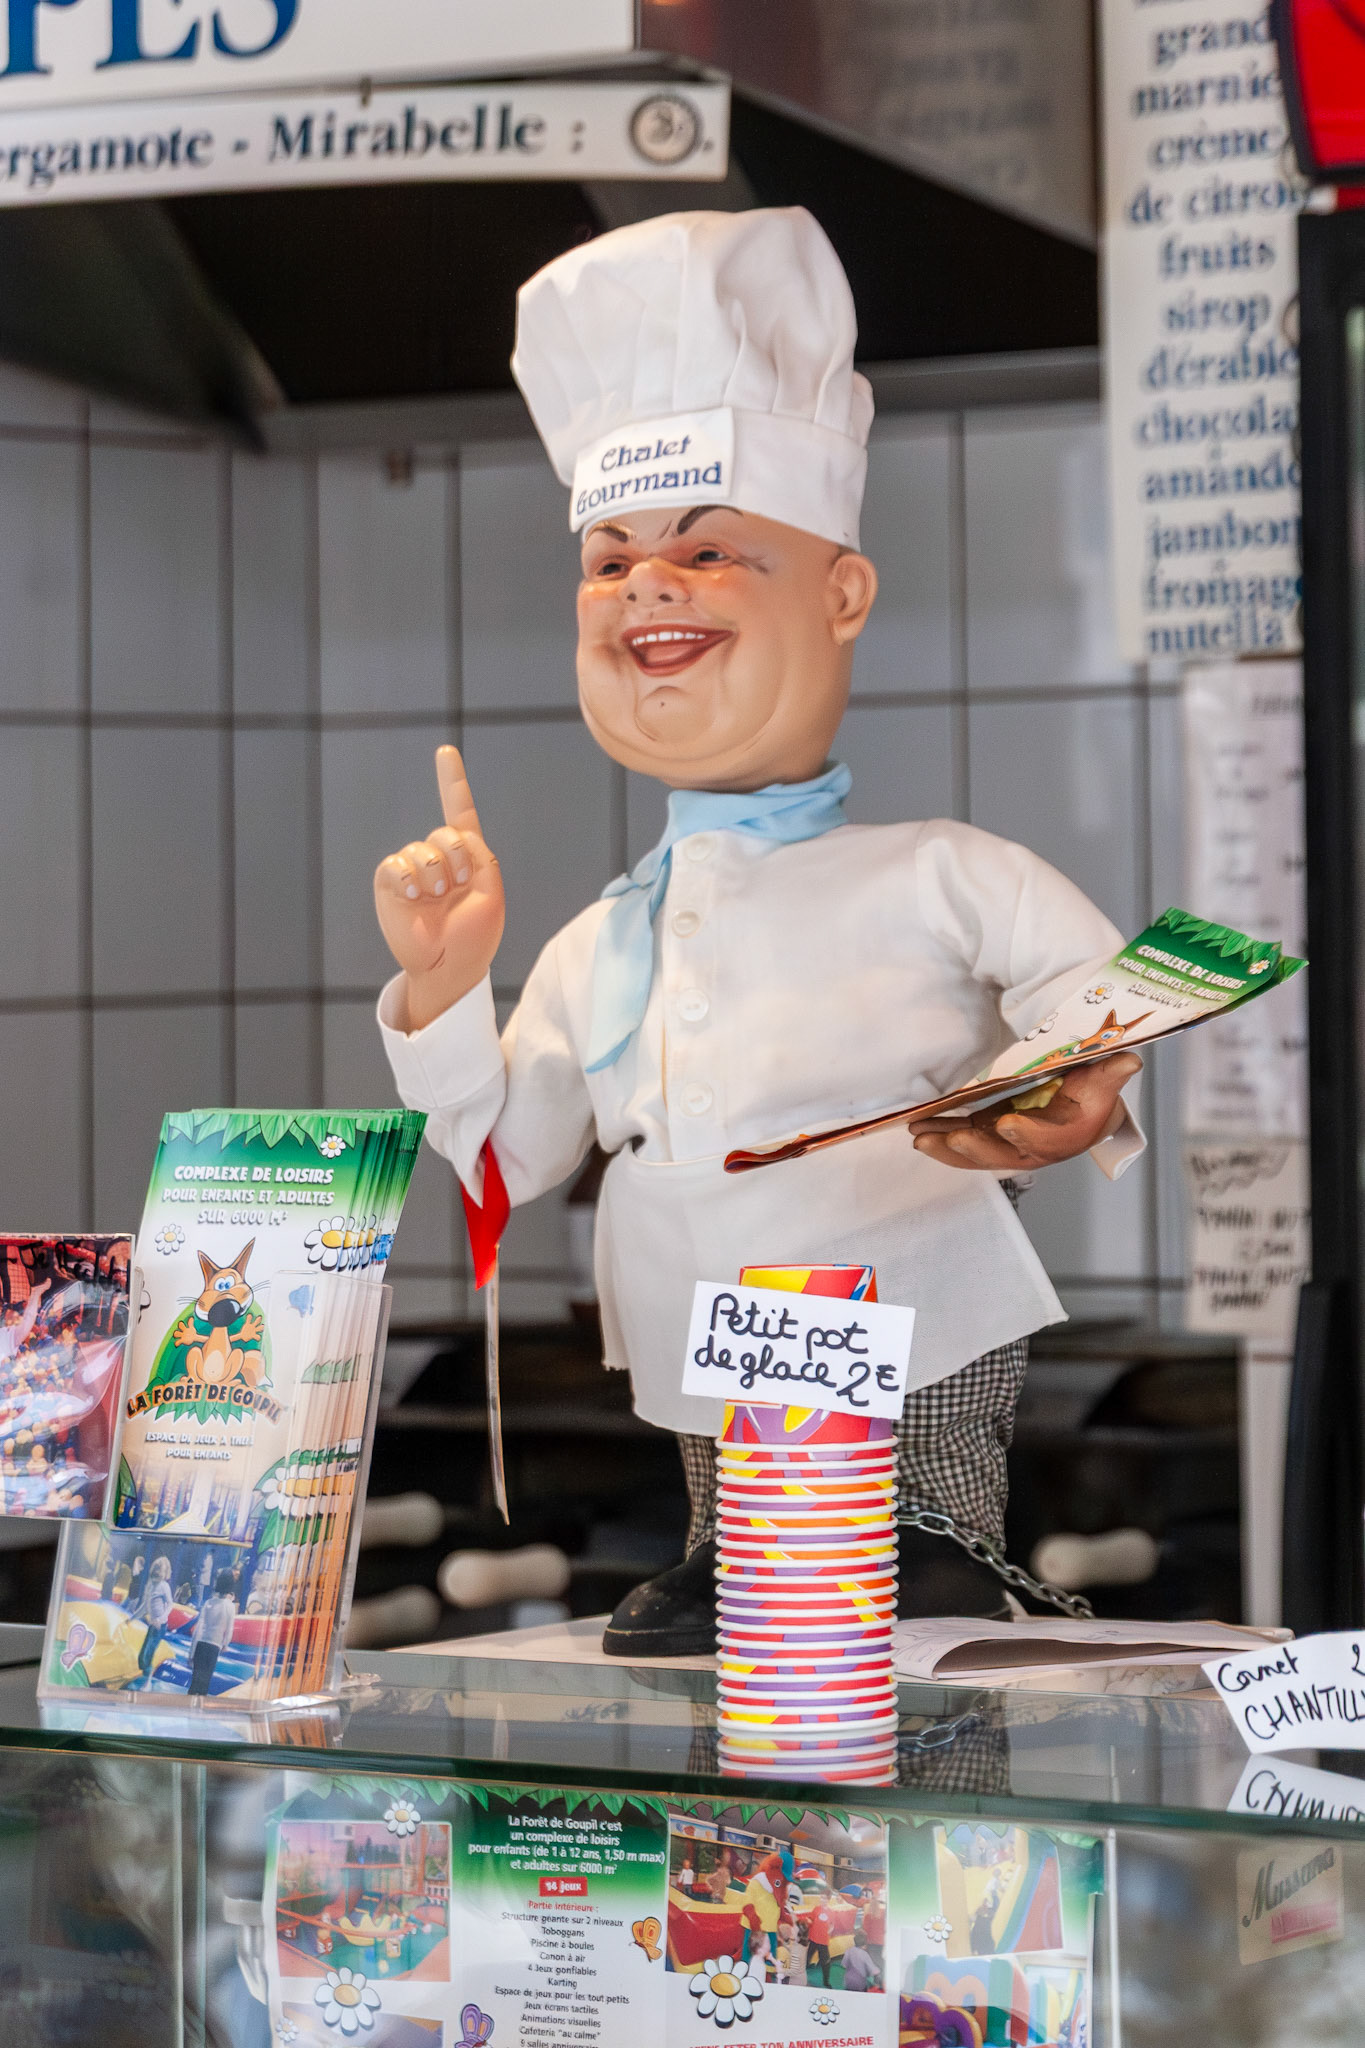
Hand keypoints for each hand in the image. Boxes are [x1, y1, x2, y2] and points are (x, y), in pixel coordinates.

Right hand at [374, 746, 505, 1029]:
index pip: (458, 811)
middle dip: (457, 860)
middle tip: (459, 887)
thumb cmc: (476, 935)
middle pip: (445, 834)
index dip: (451, 781)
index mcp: (466, 857)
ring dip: (435, 875)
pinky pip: (394, 865)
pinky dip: (407, 878)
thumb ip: (481, 857)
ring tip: (437, 899)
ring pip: (420, 850)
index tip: (445, 751)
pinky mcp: (391, 884)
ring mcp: (413, 871)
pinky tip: (415, 896)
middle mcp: (437, 859)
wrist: (450, 966)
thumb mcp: (492, 892)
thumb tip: (454, 837)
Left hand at [909, 1051, 1140, 1172]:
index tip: (1007, 1123)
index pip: (1047, 1141)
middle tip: (949, 1137)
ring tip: (920, 1138)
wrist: (1086, 1109)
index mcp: (1067, 1136)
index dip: (1027, 1135)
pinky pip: (964, 1141)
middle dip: (975, 1149)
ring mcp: (1010, 1144)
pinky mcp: (991, 1135)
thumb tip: (1129, 1060)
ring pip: (977, 1153)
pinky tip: (918, 1129)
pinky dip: (941, 1137)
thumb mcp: (1105, 1080)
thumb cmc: (1095, 1094)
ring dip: (947, 1148)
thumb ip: (1111, 1073)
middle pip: (1004, 1155)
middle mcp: (1036, 1148)